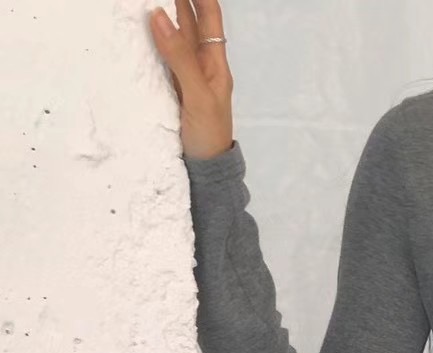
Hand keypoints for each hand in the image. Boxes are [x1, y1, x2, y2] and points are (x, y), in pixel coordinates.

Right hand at [149, 1, 233, 160]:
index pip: (209, 17)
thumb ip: (181, 59)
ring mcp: (182, 75)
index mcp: (214, 63)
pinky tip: (135, 28)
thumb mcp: (198, 96)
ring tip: (142, 0)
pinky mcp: (167, 88)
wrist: (204, 173)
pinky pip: (158, 57)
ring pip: (171, 37)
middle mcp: (199, 64)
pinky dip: (148, 40)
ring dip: (159, 15)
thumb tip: (159, 16)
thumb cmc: (208, 136)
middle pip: (188, 21)